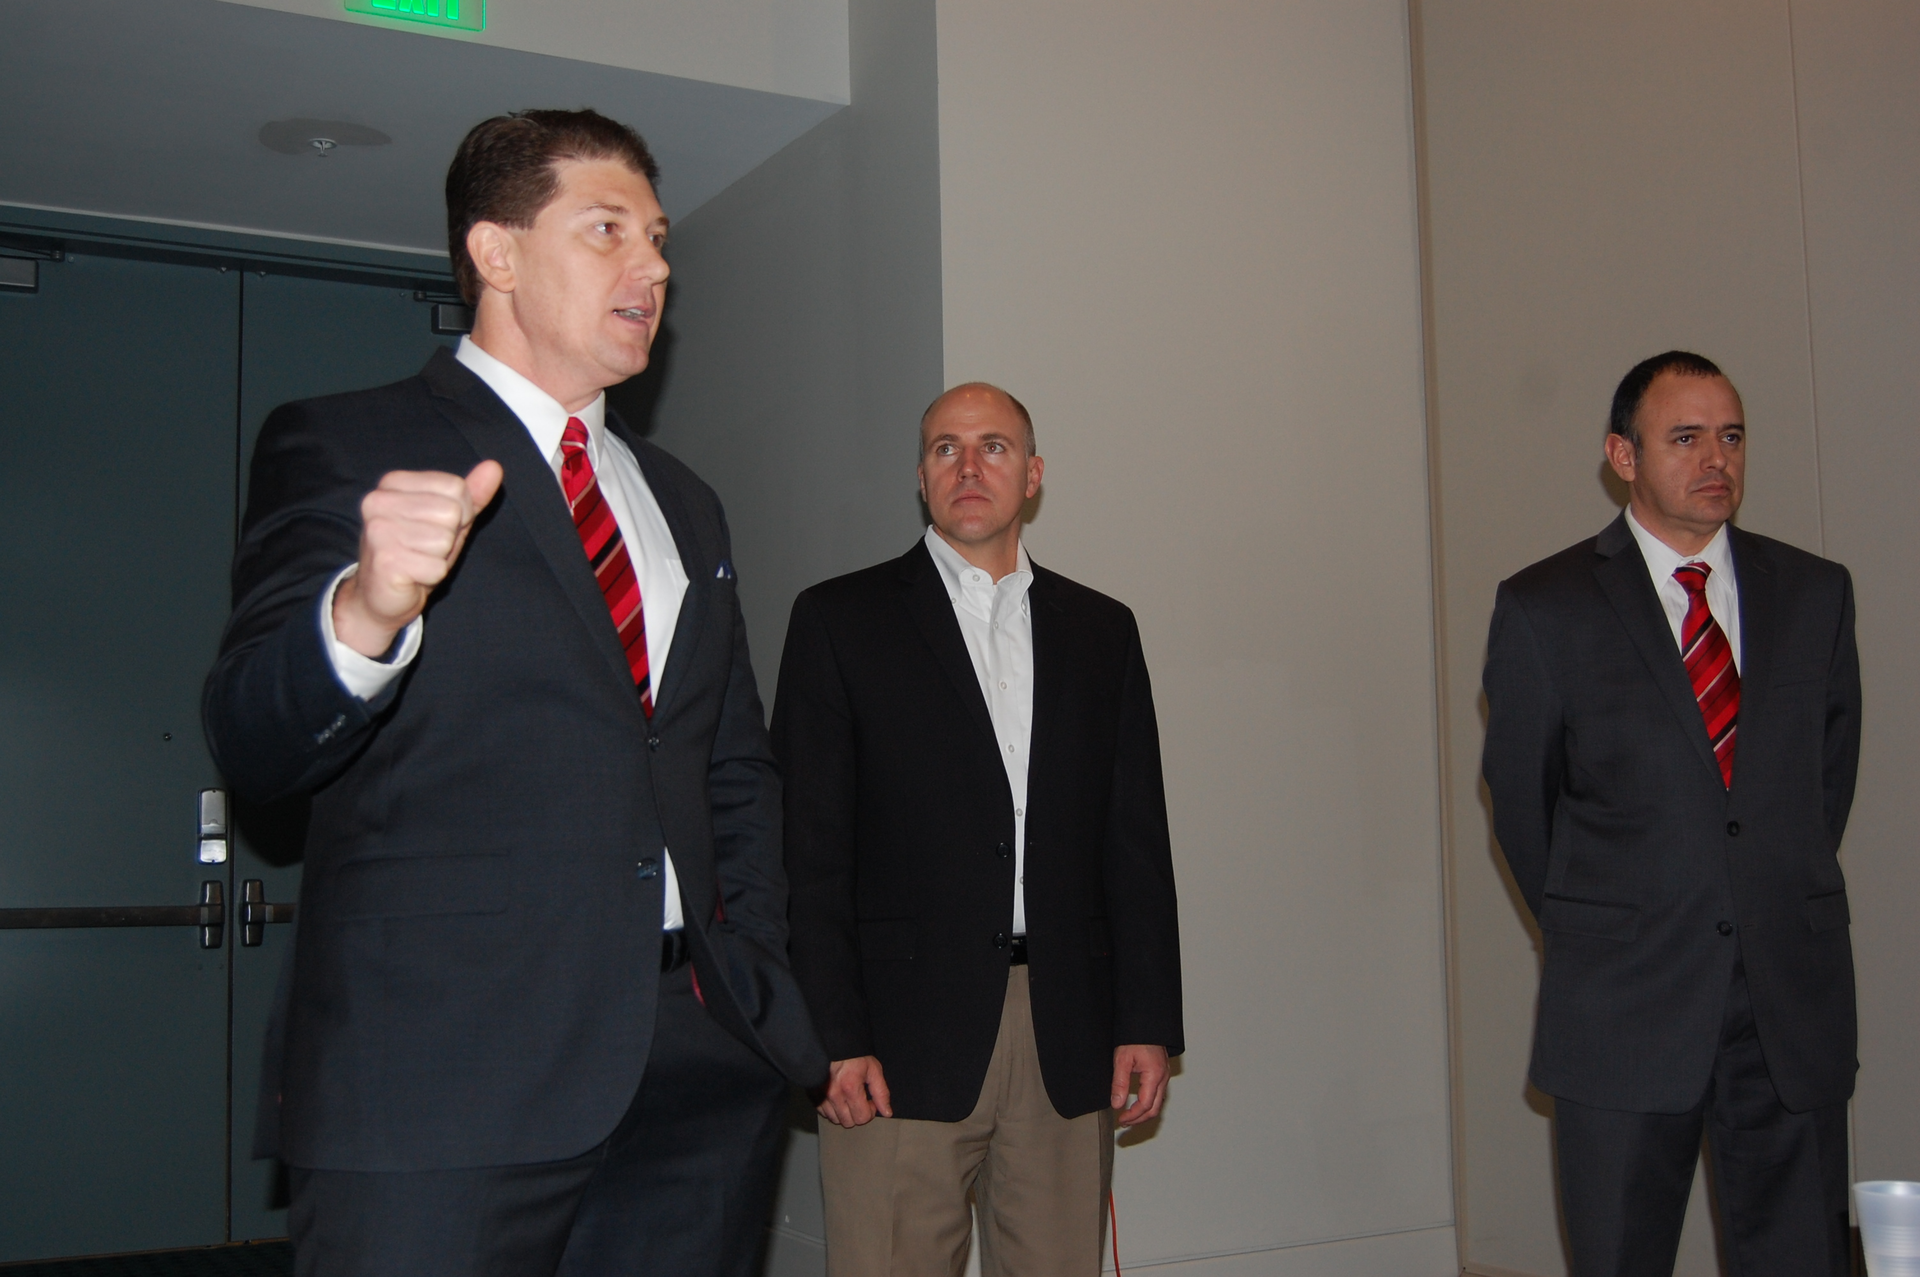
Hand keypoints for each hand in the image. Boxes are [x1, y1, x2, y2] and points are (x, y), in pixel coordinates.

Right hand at [333, 462, 502, 656]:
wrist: (380, 594)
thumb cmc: (416, 552)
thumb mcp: (449, 519)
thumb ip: (471, 494)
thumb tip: (494, 467)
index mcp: (394, 482)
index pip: (456, 487)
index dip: (460, 514)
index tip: (435, 527)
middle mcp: (379, 500)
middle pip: (452, 512)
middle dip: (449, 537)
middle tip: (425, 548)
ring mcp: (378, 530)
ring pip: (445, 540)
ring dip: (439, 557)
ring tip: (417, 560)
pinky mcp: (384, 559)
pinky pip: (436, 567)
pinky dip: (431, 576)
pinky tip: (412, 575)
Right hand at [817, 1056, 892, 1127]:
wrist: (833, 1042)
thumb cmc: (854, 1054)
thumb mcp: (873, 1070)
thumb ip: (881, 1093)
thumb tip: (887, 1113)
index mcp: (850, 1087)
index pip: (862, 1117)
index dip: (870, 1111)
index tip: (870, 1101)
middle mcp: (833, 1094)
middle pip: (848, 1122)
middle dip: (858, 1113)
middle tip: (860, 1100)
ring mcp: (820, 1095)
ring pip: (835, 1119)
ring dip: (844, 1113)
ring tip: (848, 1098)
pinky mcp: (812, 1094)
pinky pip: (823, 1113)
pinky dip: (832, 1109)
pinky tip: (838, 1097)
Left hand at [1111, 1044, 1168, 1127]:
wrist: (1145, 1025)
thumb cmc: (1135, 1038)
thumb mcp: (1122, 1060)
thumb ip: (1120, 1083)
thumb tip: (1117, 1104)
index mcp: (1154, 1075)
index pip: (1145, 1105)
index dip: (1132, 1116)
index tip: (1121, 1119)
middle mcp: (1163, 1078)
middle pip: (1154, 1109)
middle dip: (1139, 1119)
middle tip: (1124, 1123)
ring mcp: (1164, 1077)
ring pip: (1158, 1104)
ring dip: (1144, 1114)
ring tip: (1129, 1117)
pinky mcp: (1162, 1074)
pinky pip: (1158, 1096)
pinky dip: (1148, 1105)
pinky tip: (1138, 1105)